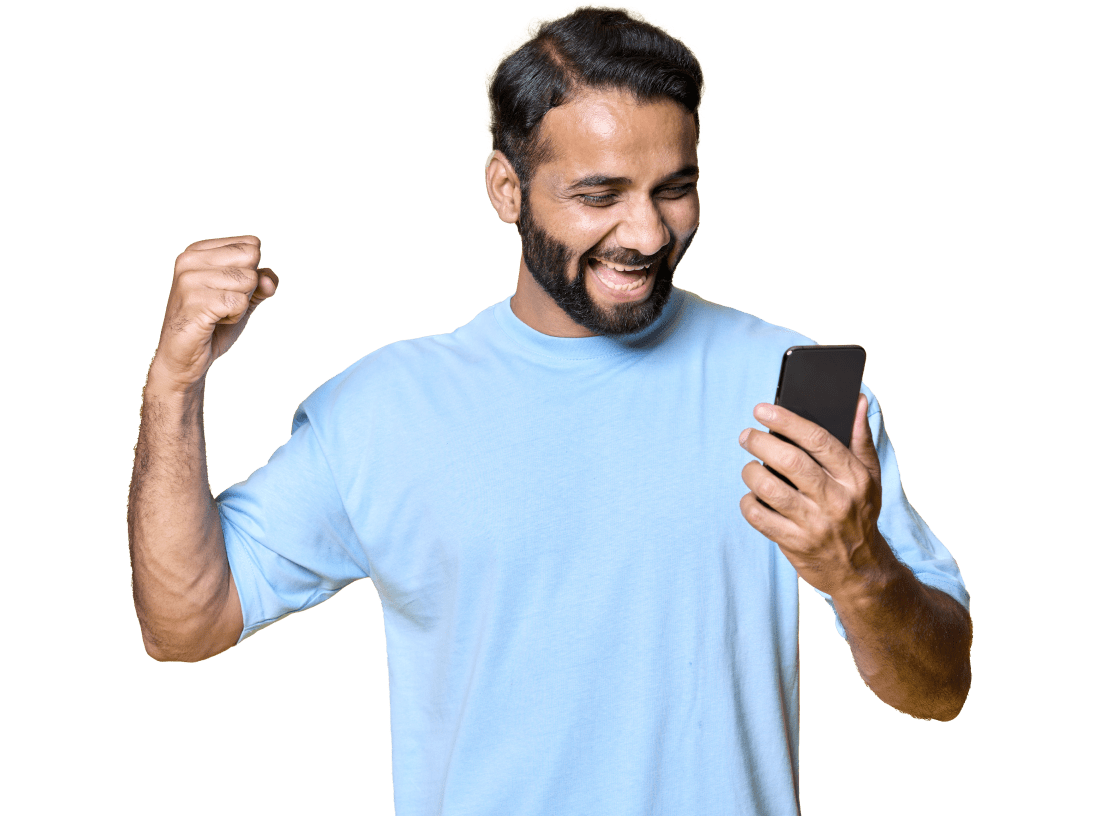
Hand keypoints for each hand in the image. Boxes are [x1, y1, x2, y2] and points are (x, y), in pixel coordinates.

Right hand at [150, 236, 277, 391]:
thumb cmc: (214, 325)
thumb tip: (269, 281)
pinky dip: (234, 317)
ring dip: (240, 304)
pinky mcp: (194, 301)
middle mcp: (189, 260)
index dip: (252, 272)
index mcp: (198, 251)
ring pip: (248, 280)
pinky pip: (239, 302)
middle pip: (251, 259)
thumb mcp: (245, 299)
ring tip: (217, 314)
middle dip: (248, 287)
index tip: (228, 290)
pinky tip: (214, 323)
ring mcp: (189, 279)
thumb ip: (262, 284)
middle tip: (223, 304)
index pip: (251, 245)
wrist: (185, 359)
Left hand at [738, 394, 887, 599]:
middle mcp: (836, 499)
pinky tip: (752, 496)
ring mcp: (814, 524)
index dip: (786, 420)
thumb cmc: (860, 513)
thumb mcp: (870, 477)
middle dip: (760, 442)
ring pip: (769, 488)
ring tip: (750, 466)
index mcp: (854, 477)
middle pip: (789, 461)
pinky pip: (759, 517)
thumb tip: (857, 400)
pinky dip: (748, 502)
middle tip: (747, 435)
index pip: (817, 440)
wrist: (861, 570)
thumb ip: (860, 438)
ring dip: (751, 472)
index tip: (762, 409)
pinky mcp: (795, 544)